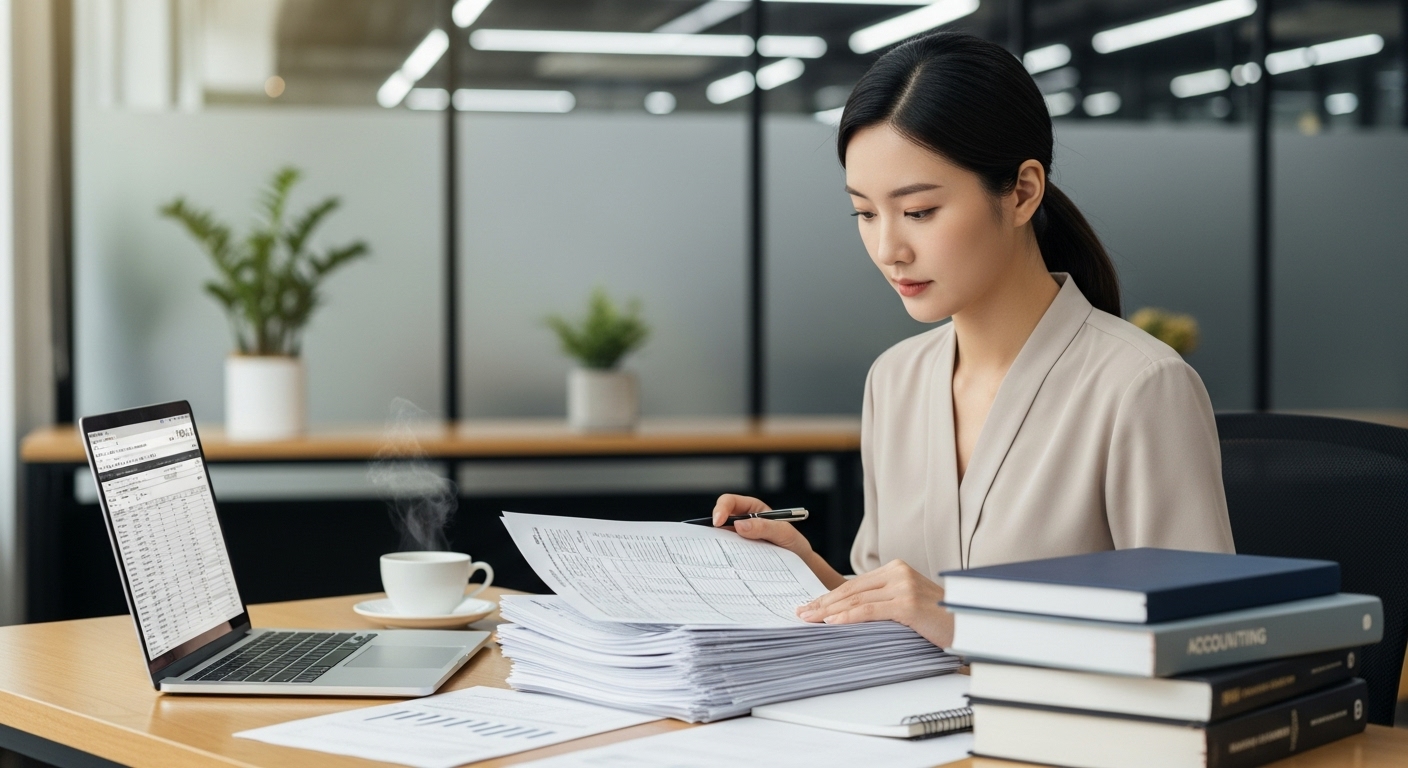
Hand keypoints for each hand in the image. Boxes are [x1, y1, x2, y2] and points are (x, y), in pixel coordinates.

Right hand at [711, 494, 813, 558]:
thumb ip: (765, 527)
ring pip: (720, 538)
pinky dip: (722, 558)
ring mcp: (739, 540)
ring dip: (717, 545)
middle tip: (711, 541)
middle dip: (712, 529)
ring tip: (717, 555)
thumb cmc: (794, 544)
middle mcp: (742, 522)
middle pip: (720, 520)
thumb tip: (739, 525)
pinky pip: (725, 554)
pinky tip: (724, 565)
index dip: (721, 508)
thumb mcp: (784, 533)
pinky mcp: (738, 556)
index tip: (718, 522)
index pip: (730, 502)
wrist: (801, 566)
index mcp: (753, 509)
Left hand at [795, 559, 952, 647]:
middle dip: (822, 603)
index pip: (854, 584)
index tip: (809, 606)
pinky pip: (869, 610)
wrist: (968, 627)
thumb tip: (845, 615)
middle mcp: (898, 572)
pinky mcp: (907, 603)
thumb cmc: (937, 621)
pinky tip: (831, 623)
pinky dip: (848, 617)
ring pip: (856, 599)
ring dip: (828, 611)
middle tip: (801, 613)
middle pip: (851, 589)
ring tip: (809, 619)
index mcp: (896, 569)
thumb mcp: (905, 605)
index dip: (829, 596)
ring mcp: (904, 586)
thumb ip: (881, 603)